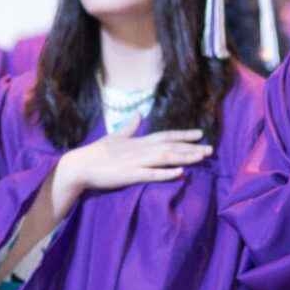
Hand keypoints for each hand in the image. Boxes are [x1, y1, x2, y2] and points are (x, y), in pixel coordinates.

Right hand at [52, 122, 210, 203]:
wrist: (80, 165)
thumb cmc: (96, 153)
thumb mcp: (115, 138)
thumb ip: (129, 128)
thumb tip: (138, 115)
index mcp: (138, 141)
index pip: (165, 136)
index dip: (183, 135)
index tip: (200, 134)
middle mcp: (140, 149)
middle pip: (170, 146)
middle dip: (191, 148)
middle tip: (210, 149)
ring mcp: (135, 162)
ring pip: (165, 157)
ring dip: (184, 157)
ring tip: (201, 158)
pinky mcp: (129, 175)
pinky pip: (151, 174)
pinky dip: (166, 173)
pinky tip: (179, 173)